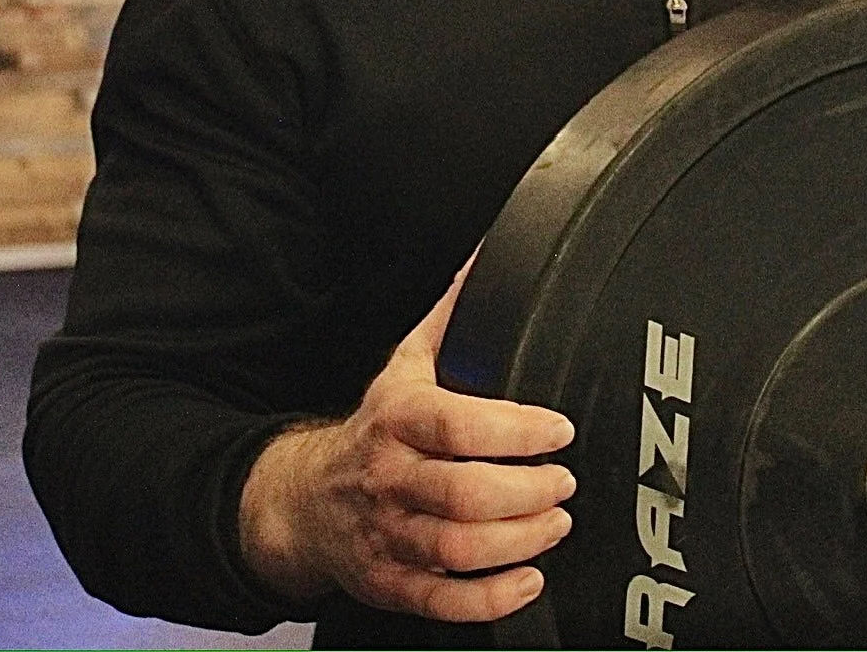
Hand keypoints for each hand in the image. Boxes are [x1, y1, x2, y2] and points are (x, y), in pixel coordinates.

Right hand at [238, 263, 577, 621]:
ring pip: (458, 550)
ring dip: (519, 540)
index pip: (457, 424)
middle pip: (464, 494)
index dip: (515, 430)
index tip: (558, 429)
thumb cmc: (370, 433)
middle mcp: (391, 479)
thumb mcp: (402, 367)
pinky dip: (491, 597)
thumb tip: (482, 266)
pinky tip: (526, 579)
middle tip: (563, 481)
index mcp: (398, 420)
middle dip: (528, 490)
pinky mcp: (391, 584)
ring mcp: (389, 535)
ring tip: (554, 523)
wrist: (303, 501)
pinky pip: (443, 601)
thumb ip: (447, 319)